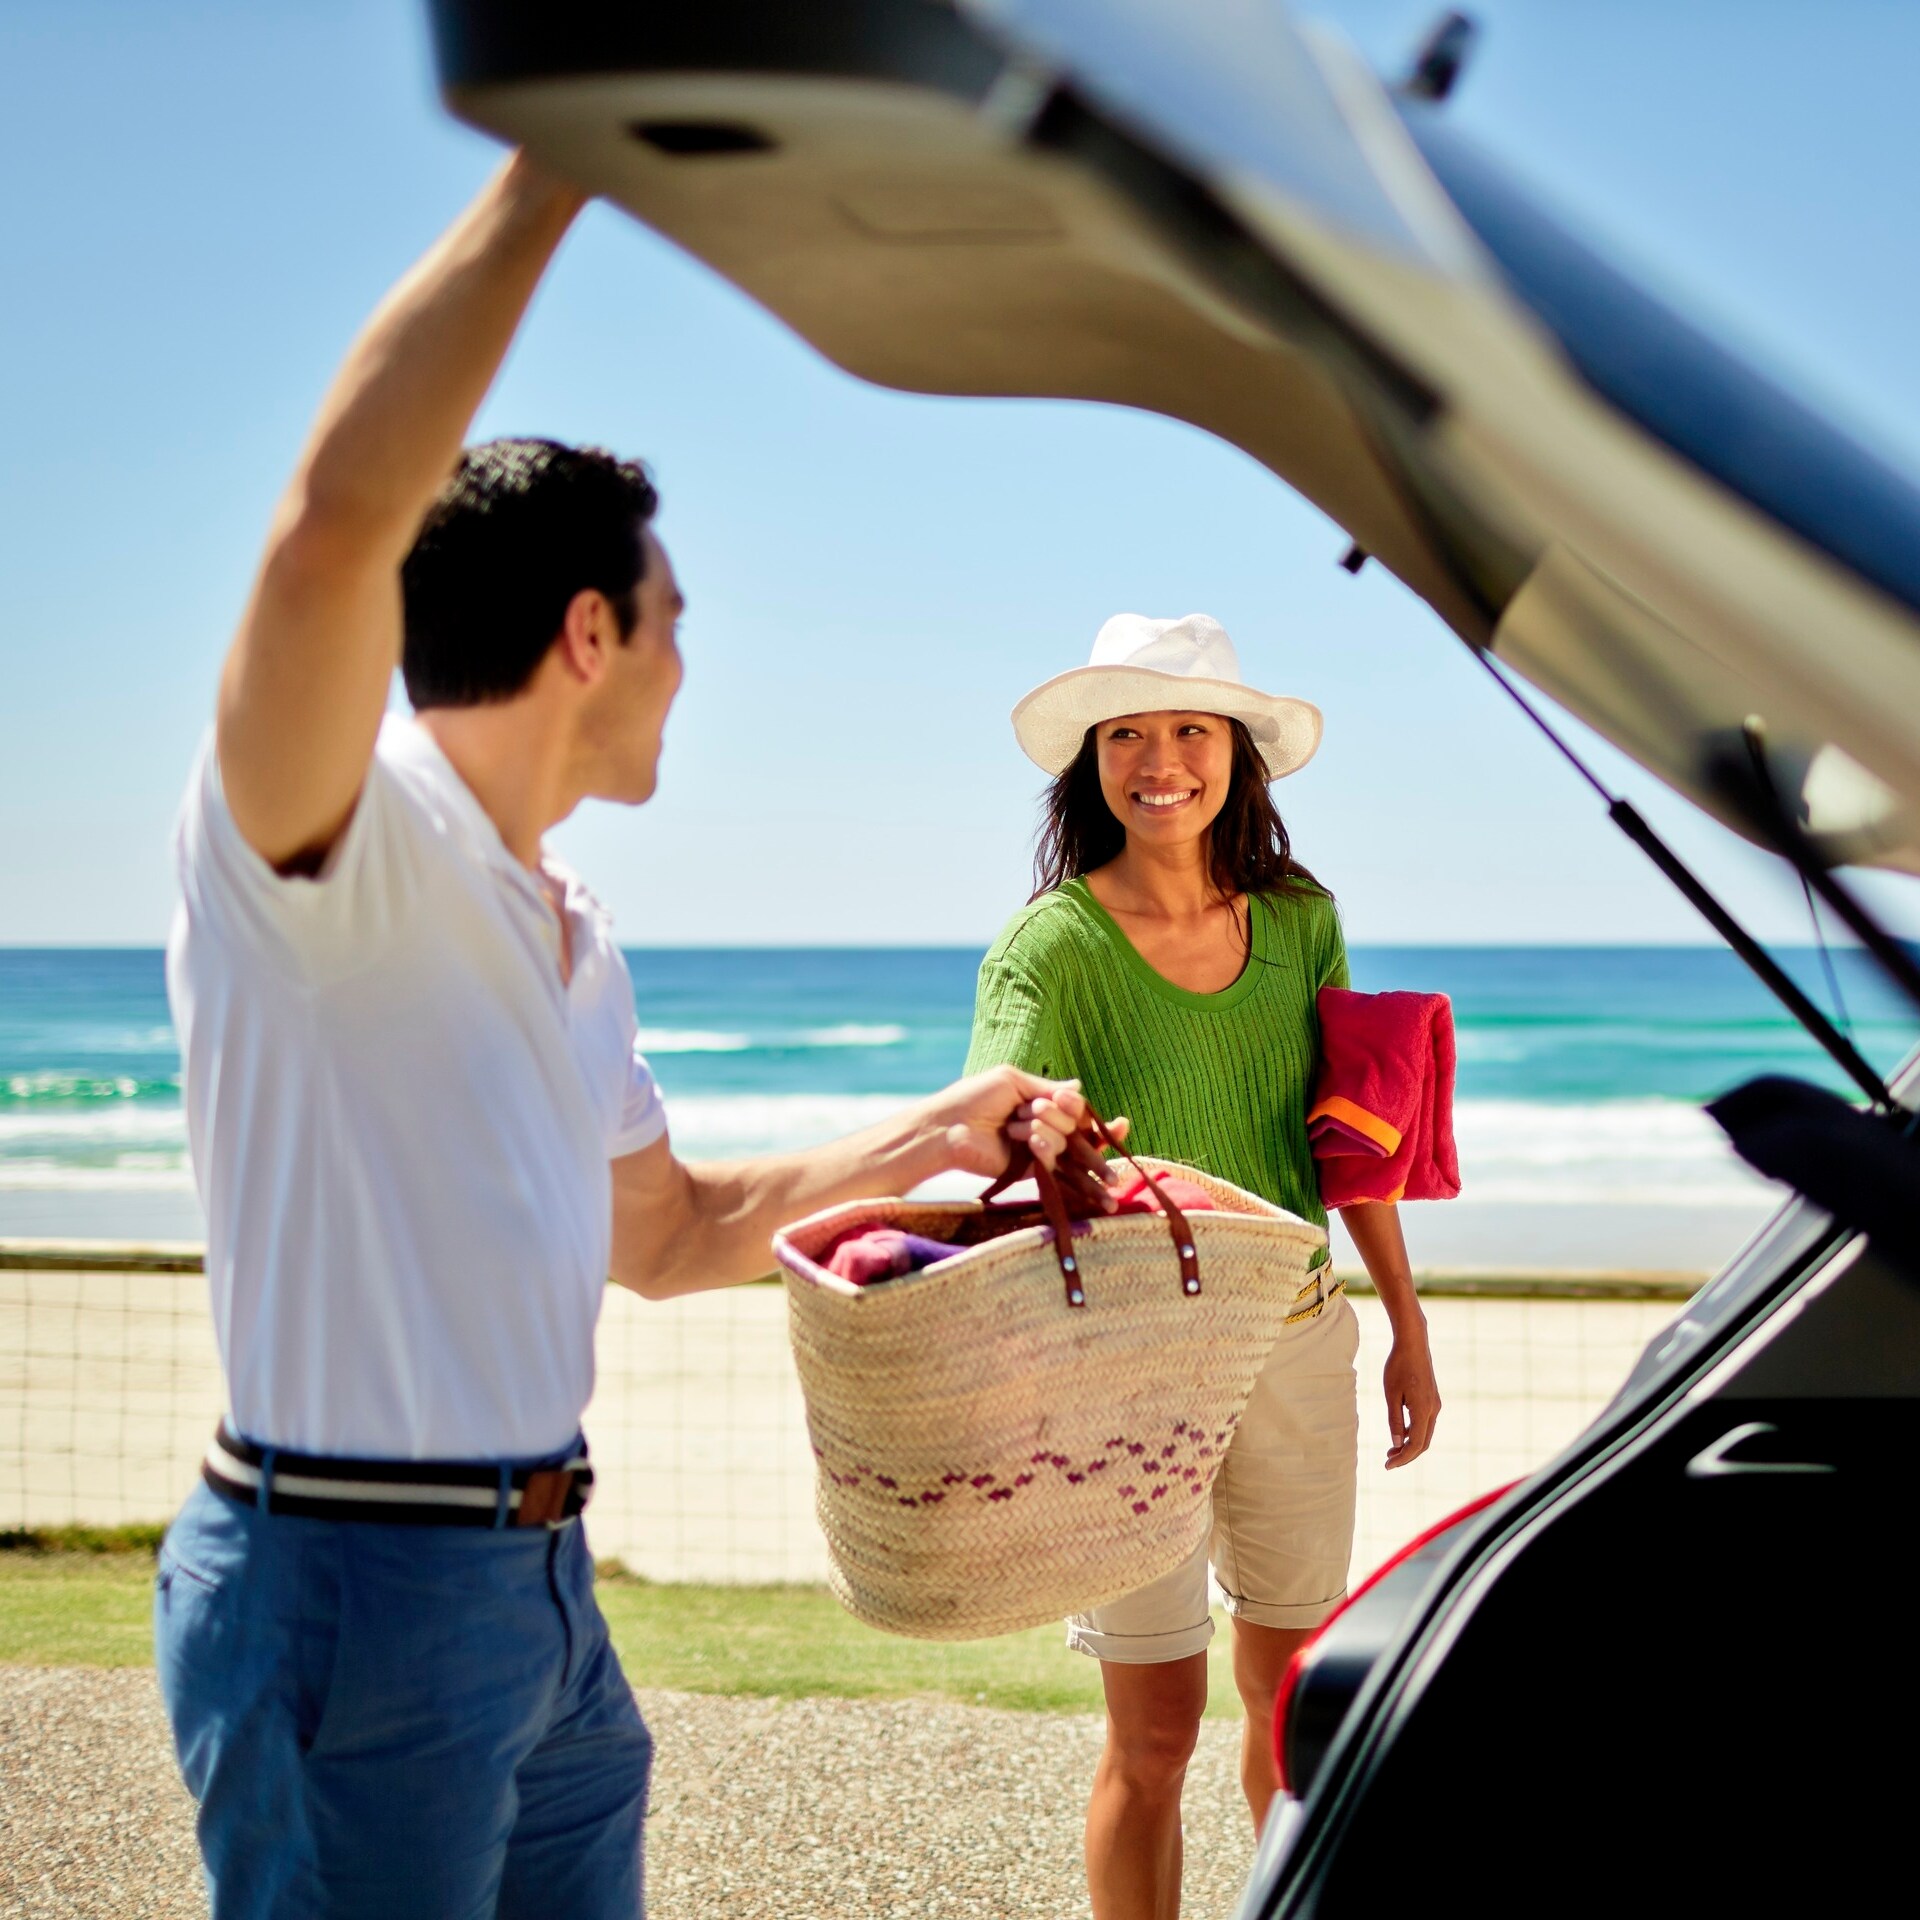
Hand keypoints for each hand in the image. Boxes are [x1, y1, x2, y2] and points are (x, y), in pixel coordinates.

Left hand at [919, 1067, 1121, 1209]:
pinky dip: (1045, 1146)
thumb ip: (1048, 1088)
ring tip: (1015, 1125)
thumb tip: (1079, 1087)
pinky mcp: (1030, 1171)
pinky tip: (1031, 1140)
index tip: (1082, 1105)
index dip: (1085, 1110)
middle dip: (1060, 1115)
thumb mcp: (1012, 1081)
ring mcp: (1038, 1151)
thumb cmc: (974, 1098)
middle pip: (1077, 1127)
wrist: (949, 1127)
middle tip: (1031, 1109)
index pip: (1077, 1112)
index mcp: (1038, 1106)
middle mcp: (1043, 1129)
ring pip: (1067, 1141)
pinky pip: (1054, 1160)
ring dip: (1044, 1128)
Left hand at [1382, 1329, 1440, 1468]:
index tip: (1387, 1466)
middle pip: (1423, 1443)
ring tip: (1391, 1451)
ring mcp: (1435, 1404)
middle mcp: (1433, 1410)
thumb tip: (1396, 1444)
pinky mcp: (1432, 1399)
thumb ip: (1394, 1420)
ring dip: (1410, 1444)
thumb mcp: (1391, 1394)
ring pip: (1425, 1434)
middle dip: (1406, 1455)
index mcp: (1423, 1410)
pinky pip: (1425, 1423)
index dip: (1402, 1458)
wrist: (1413, 1343)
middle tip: (1388, 1461)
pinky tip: (1399, 1433)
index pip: (1415, 1444)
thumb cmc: (1398, 1366)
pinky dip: (1413, 1432)